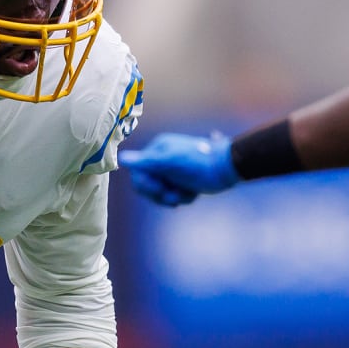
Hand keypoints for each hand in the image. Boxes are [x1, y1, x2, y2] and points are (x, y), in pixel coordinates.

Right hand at [118, 132, 239, 206]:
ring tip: (186, 193)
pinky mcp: (182, 180)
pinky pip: (174, 194)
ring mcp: (173, 171)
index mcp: (157, 150)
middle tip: (174, 196)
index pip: (138, 172)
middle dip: (161, 194)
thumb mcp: (171, 162)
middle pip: (147, 185)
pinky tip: (193, 193)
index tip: (160, 190)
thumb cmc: (198, 163)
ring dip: (173, 197)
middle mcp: (162, 159)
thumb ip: (147, 161)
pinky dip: (182, 197)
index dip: (146, 185)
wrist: (226, 168)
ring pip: (161, 192)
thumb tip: (122, 158)